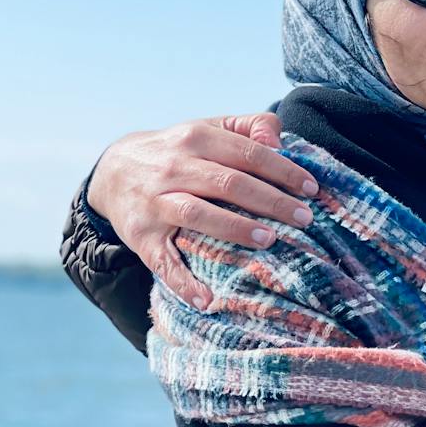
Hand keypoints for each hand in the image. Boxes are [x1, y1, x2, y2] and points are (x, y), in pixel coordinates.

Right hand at [86, 113, 317, 308]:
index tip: (312, 189)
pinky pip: (162, 262)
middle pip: (230, 183)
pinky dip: (182, 282)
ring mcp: (155, 203)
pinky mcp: (140, 236)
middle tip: (305, 218)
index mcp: (198, 138)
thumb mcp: (209, 127)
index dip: (284, 170)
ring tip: (270, 240)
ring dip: (235, 229)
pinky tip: (207, 300)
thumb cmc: (179, 150)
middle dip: (271, 201)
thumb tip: (280, 142)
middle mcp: (175, 168)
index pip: (249, 153)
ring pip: (197, 214)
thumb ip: (250, 127)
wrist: (113, 169)